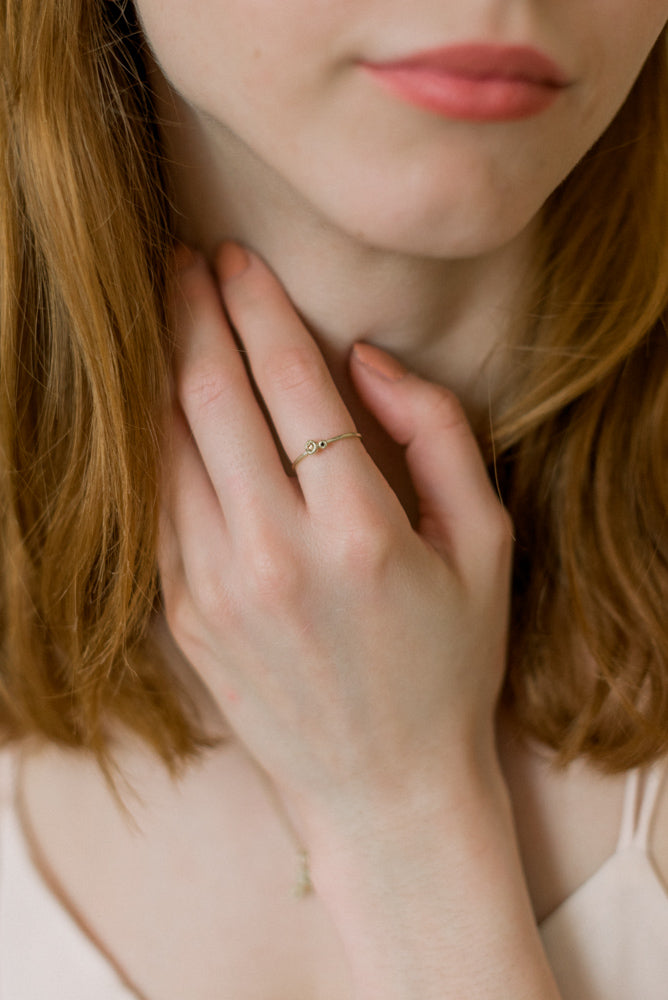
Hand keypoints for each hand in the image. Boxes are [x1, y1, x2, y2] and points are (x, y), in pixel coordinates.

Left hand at [158, 243, 512, 836]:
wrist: (384, 790)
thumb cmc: (449, 664)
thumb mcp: (485, 544)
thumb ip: (437, 433)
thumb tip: (366, 361)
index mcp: (361, 530)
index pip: (291, 381)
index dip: (258, 305)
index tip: (237, 257)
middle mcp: (277, 555)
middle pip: (210, 397)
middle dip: (189, 313)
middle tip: (179, 260)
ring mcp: (217, 589)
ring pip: (165, 445)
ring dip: (157, 366)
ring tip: (156, 310)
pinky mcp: (184, 618)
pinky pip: (156, 505)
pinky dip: (150, 440)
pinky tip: (154, 401)